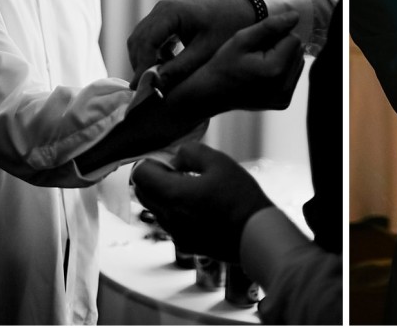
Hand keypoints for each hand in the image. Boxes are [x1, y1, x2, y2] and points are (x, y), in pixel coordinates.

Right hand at [127, 0, 256, 85]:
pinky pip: (151, 38)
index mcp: (170, 12)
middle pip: (138, 41)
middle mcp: (161, 9)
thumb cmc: (227, 28)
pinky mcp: (167, 20)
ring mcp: (162, 13)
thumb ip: (180, 68)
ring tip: (159, 78)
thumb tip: (156, 84)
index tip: (142, 88)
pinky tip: (168, 67)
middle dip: (140, 65)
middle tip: (147, 88)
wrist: (243, 11)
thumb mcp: (205, 51)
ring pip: (141, 40)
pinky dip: (154, 54)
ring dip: (146, 60)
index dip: (142, 67)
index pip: (145, 42)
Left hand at [131, 141, 272, 262]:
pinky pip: (169, 222)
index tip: (171, 159)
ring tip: (195, 187)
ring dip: (165, 194)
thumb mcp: (219, 161)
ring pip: (155, 207)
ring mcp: (175, 234)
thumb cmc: (240, 196)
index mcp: (172, 194)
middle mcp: (167, 217)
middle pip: (142, 192)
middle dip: (155, 177)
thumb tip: (176, 158)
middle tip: (181, 170)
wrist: (256, 236)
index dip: (152, 161)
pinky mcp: (185, 244)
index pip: (139, 174)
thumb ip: (191, 152)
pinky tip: (201, 206)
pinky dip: (176, 209)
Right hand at [165, 10, 304, 115]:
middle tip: (256, 54)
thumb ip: (270, 26)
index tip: (257, 44)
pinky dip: (282, 72)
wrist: (211, 93)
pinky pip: (292, 77)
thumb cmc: (224, 63)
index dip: (276, 36)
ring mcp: (284, 98)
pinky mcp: (283, 103)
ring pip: (298, 63)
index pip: (294, 38)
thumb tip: (296, 16)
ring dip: (283, 58)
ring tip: (259, 64)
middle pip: (298, 51)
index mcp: (275, 70)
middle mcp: (283, 88)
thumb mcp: (242, 39)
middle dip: (282, 47)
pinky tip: (263, 74)